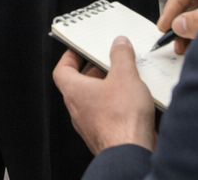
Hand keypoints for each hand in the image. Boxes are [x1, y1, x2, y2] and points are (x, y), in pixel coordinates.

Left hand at [52, 38, 157, 154]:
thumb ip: (121, 56)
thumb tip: (119, 44)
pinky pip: (107, 114)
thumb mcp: (125, 76)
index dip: (70, 57)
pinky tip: (135, 100)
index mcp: (75, 92)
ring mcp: (90, 124)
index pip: (62, 70)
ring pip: (95, 99)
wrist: (130, 153)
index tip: (79, 49)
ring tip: (126, 78)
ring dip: (108, 87)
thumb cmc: (121, 121)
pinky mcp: (105, 134)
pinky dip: (118, 104)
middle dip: (96, 70)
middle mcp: (78, 109)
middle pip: (81, 83)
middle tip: (109, 60)